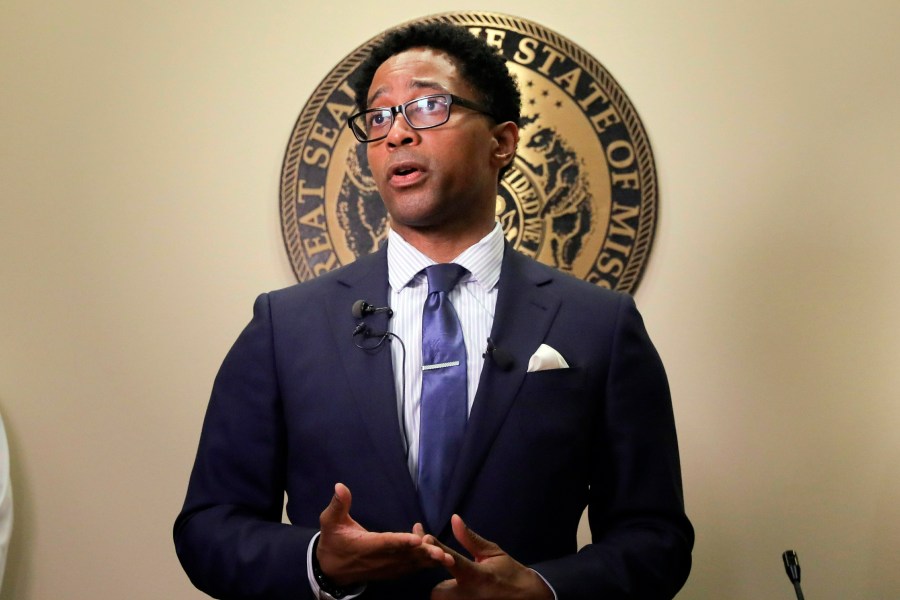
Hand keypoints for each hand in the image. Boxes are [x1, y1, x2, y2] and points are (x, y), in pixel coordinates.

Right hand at [316, 483, 452, 585]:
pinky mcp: (392, 571)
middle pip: (404, 556)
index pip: (385, 543)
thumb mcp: (330, 522)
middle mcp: (378, 559)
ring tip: (445, 555)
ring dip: (428, 560)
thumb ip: (338, 505)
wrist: (331, 570)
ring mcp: (386, 568)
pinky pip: (410, 568)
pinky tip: (439, 554)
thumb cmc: (333, 542)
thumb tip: (340, 485)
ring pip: (410, 564)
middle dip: (423, 554)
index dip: (401, 541)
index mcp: (365, 545)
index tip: (416, 539)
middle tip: (440, 551)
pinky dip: (424, 562)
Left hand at [426, 515, 553, 599]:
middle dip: (439, 586)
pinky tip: (459, 593)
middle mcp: (470, 596)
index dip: (436, 549)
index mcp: (477, 576)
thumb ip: (470, 539)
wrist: (528, 598)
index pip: (450, 559)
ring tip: (457, 589)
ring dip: (446, 596)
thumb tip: (454, 518)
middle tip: (449, 580)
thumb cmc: (509, 573)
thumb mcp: (492, 553)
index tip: (425, 539)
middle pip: (437, 592)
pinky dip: (453, 599)